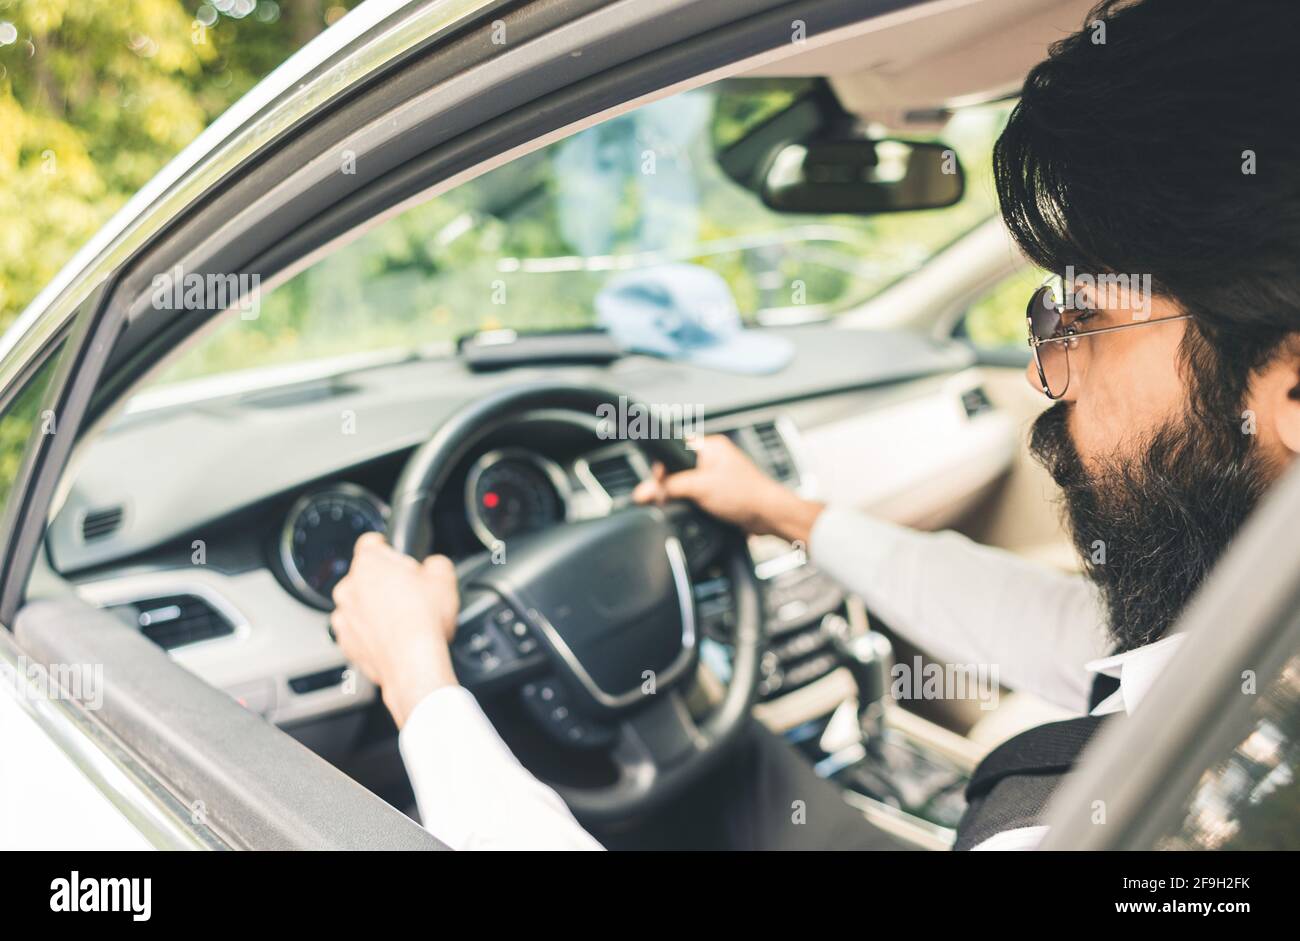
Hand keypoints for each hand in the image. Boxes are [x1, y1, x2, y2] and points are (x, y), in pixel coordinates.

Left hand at [330, 532, 459, 727]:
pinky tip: (393, 638)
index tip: (396, 555)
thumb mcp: (444, 576)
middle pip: (365, 575)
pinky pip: (357, 631)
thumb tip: (433, 566)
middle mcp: (348, 587)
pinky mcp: (345, 643)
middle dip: (384, 582)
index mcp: (368, 563)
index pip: (370, 542)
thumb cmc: (423, 621)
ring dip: (375, 609)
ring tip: (402, 620)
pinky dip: (371, 633)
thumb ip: (435, 562)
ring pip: (359, 605)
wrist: (413, 663)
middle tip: (409, 594)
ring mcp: (343, 616)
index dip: (388, 548)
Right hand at [632, 434, 823, 543]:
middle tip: (666, 497)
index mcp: (711, 446)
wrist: (769, 515)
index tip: (657, 483)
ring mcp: (717, 476)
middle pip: (678, 468)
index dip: (662, 468)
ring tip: (685, 504)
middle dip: (670, 484)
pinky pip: (697, 495)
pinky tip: (695, 510)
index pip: (674, 450)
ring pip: (687, 484)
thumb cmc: (747, 494)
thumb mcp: (700, 487)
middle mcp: (714, 458)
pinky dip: (692, 503)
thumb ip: (670, 487)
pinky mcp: (720, 493)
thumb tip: (646, 490)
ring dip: (682, 495)